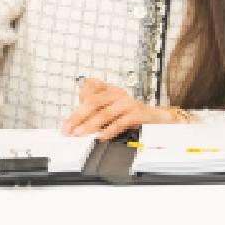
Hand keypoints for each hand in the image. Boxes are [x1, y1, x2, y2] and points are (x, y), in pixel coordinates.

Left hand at [61, 78, 178, 139]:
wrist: (157, 118)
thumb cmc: (130, 115)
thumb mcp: (111, 110)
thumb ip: (94, 114)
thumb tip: (75, 126)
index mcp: (109, 90)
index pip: (88, 88)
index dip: (77, 101)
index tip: (68, 120)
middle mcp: (117, 93)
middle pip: (93, 101)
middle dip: (78, 117)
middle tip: (68, 129)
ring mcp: (128, 102)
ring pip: (105, 113)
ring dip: (90, 125)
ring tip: (80, 134)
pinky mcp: (137, 113)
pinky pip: (120, 122)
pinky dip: (109, 130)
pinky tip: (101, 137)